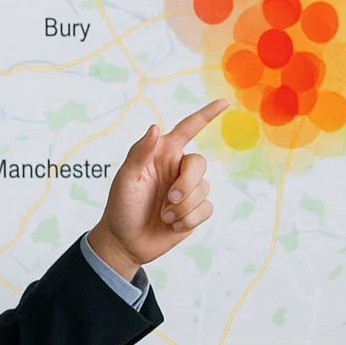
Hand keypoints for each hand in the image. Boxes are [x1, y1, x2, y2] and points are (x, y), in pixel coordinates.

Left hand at [87, 99, 228, 279]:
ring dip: (183, 208)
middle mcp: (177, 168)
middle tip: (169, 199)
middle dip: (187, 184)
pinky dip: (189, 220)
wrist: (125, 241)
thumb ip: (140, 153)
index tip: (223, 103)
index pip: (188, 128)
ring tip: (164, 216)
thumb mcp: (126, 178)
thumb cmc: (121, 206)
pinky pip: (206, 209)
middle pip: (199, 164)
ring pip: (204, 189)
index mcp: (162, 153)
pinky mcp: (195, 211)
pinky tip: (172, 226)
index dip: (206, 114)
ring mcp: (188, 190)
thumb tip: (156, 128)